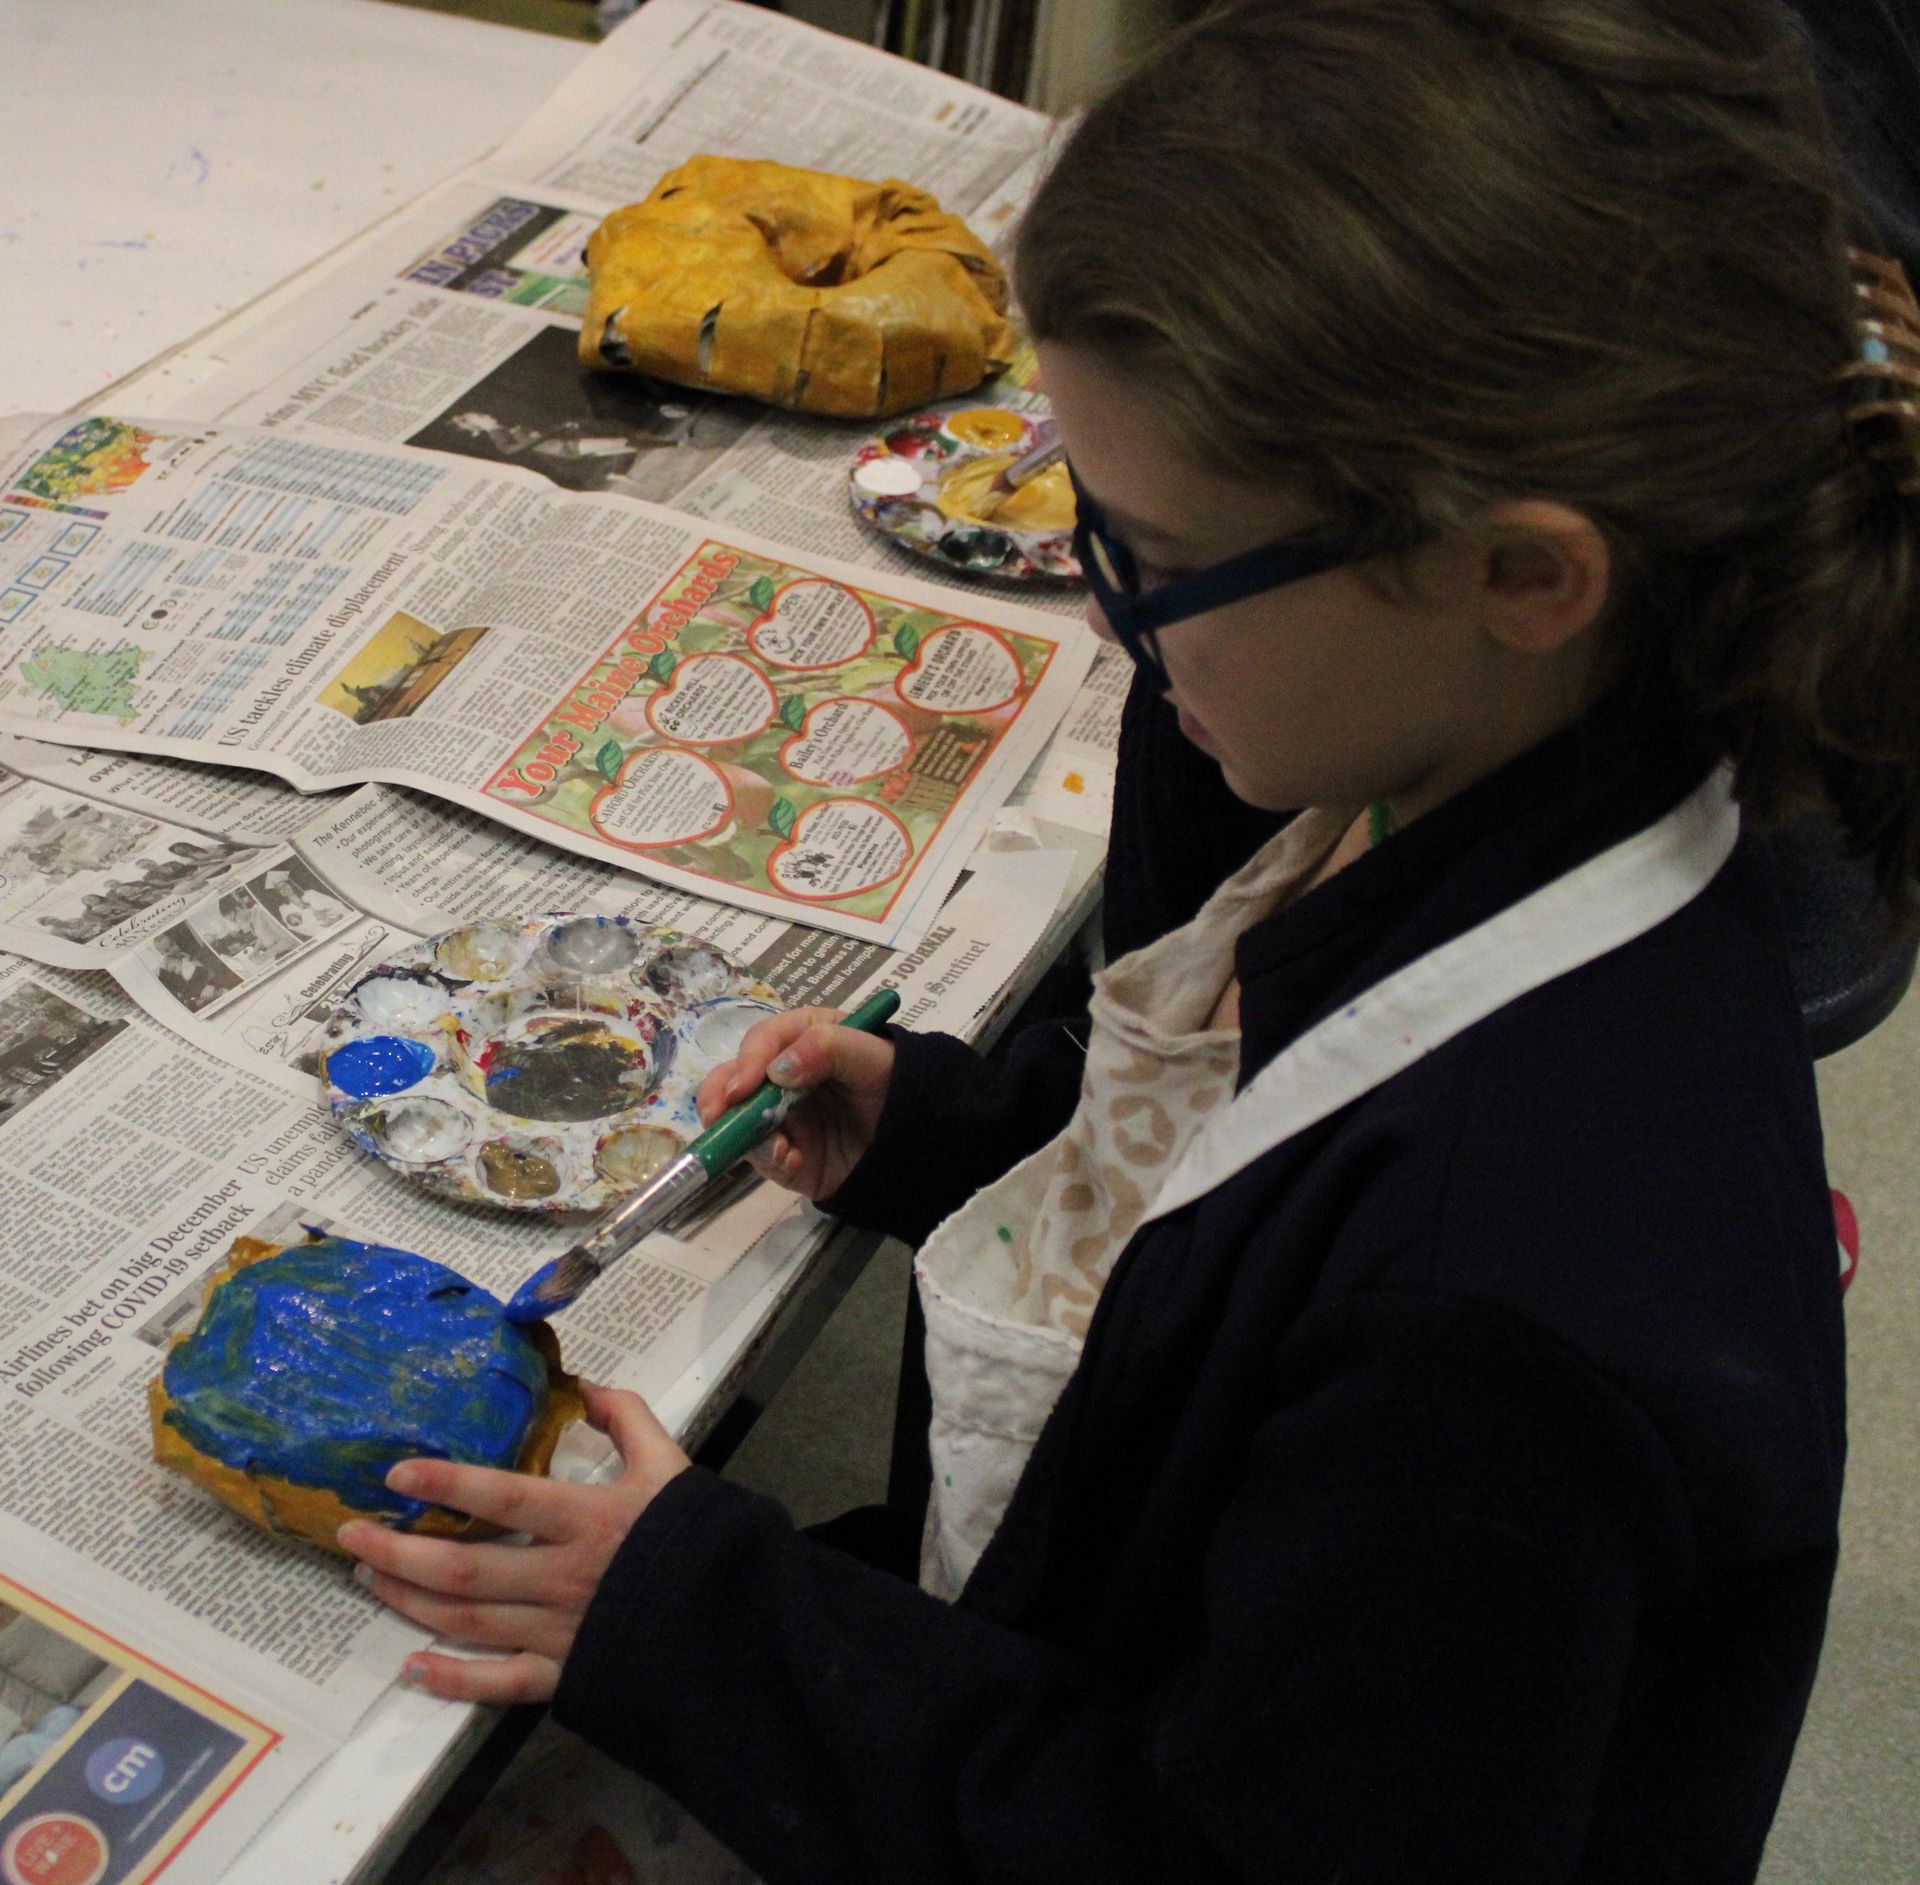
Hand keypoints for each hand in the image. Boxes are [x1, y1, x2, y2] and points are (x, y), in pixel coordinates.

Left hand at [337, 1383, 688, 1703]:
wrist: (737, 1619)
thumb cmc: (700, 1538)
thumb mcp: (671, 1466)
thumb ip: (630, 1420)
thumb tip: (588, 1388)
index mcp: (587, 1519)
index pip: (504, 1497)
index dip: (448, 1485)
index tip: (398, 1476)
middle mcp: (561, 1576)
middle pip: (464, 1566)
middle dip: (399, 1552)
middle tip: (351, 1537)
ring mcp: (558, 1630)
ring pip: (467, 1619)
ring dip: (410, 1599)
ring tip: (370, 1580)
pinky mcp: (565, 1674)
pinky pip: (498, 1683)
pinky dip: (451, 1680)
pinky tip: (413, 1668)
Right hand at [694, 1004, 894, 1201]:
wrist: (920, 1143)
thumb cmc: (899, 1085)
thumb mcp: (872, 1057)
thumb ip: (827, 1048)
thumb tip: (776, 1070)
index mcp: (803, 1038)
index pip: (763, 1041)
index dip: (748, 1060)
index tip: (744, 1086)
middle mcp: (784, 1075)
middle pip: (733, 1079)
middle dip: (721, 1096)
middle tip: (718, 1115)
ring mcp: (781, 1116)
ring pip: (736, 1119)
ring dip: (742, 1133)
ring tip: (775, 1148)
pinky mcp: (784, 1153)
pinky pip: (760, 1156)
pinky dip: (768, 1159)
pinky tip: (793, 1161)